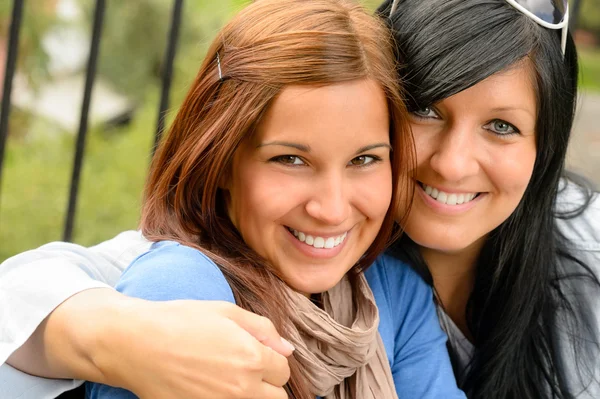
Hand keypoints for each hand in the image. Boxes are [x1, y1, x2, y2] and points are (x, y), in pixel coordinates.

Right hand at [9, 289, 292, 398]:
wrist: (135, 343)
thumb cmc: (179, 321)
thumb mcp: (226, 311)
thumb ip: (263, 329)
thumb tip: (288, 348)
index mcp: (251, 358)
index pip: (283, 370)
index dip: (272, 359)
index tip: (258, 353)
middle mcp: (240, 388)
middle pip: (277, 397)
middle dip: (268, 382)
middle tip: (249, 368)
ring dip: (253, 394)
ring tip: (233, 379)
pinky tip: (216, 389)